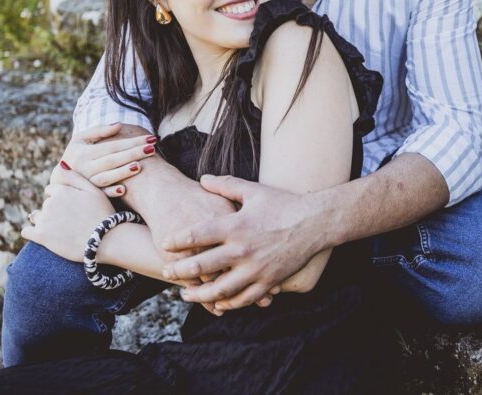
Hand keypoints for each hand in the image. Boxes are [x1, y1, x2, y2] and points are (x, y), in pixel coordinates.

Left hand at [22, 168, 115, 261]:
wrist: (106, 239)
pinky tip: (43, 235)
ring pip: (36, 216)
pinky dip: (32, 232)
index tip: (72, 206)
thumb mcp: (94, 190)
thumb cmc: (103, 213)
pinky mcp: (41, 236)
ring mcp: (44, 220)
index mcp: (61, 190)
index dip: (62, 197)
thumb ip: (75, 177)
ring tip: (61, 229)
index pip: (52, 190)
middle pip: (46, 204)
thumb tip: (60, 164)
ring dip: (44, 220)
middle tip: (70, 219)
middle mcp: (50, 203)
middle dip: (54, 209)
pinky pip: (26, 231)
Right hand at [59, 123, 155, 196]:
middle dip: (133, 154)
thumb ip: (99, 131)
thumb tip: (119, 125)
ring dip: (122, 172)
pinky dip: (111, 192)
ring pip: (107, 177)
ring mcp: (88, 182)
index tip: (151, 139)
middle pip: (113, 160)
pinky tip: (124, 189)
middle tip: (152, 148)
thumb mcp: (81, 139)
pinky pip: (101, 194)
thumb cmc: (76, 153)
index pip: (113, 146)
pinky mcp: (91, 194)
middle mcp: (85, 168)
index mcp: (85, 152)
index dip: (132, 142)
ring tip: (139, 166)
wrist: (61, 178)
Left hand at [161, 175, 328, 310]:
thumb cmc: (284, 204)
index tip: (165, 243)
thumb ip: (226, 185)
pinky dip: (227, 303)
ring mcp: (256, 268)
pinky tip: (216, 303)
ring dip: (199, 294)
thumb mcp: (254, 191)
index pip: (197, 235)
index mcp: (236, 225)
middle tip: (168, 272)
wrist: (316, 222)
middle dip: (180, 271)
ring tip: (185, 295)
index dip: (177, 240)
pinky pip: (244, 299)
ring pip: (219, 290)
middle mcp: (243, 249)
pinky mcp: (269, 281)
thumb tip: (203, 179)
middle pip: (202, 265)